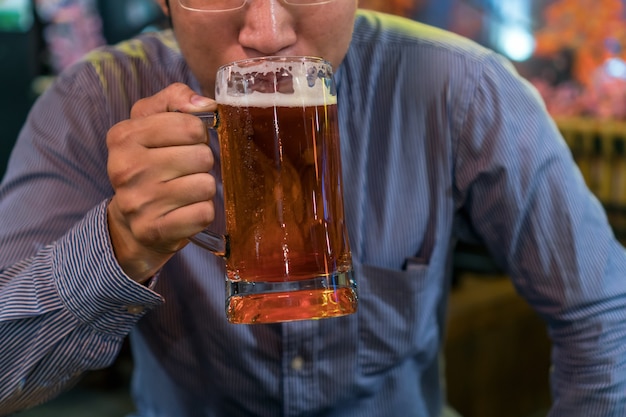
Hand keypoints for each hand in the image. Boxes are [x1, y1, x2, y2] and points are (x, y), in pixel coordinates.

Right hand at [106, 83, 216, 282]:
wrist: (131, 221)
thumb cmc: (150, 162)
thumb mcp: (153, 121)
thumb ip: (176, 99)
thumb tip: (206, 104)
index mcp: (124, 136)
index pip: (190, 125)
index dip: (198, 134)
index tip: (186, 143)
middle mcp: (125, 168)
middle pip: (202, 156)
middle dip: (202, 162)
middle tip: (186, 170)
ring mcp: (138, 202)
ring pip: (206, 185)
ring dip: (204, 188)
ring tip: (186, 190)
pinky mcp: (154, 230)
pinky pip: (203, 213)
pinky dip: (202, 212)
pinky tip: (186, 210)